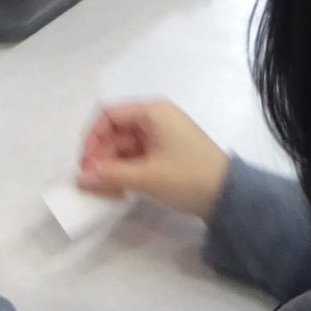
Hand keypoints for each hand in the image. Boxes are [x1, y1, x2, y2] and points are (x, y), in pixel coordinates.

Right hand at [76, 100, 229, 218]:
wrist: (230, 198)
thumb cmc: (188, 177)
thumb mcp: (147, 177)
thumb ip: (110, 176)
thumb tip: (80, 179)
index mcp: (152, 112)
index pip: (109, 115)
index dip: (92, 139)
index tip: (85, 165)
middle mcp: (156, 119)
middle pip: (115, 132)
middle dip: (101, 157)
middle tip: (92, 184)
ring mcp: (162, 137)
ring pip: (125, 147)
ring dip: (112, 167)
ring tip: (105, 191)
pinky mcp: (167, 154)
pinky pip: (137, 157)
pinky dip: (126, 171)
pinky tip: (120, 189)